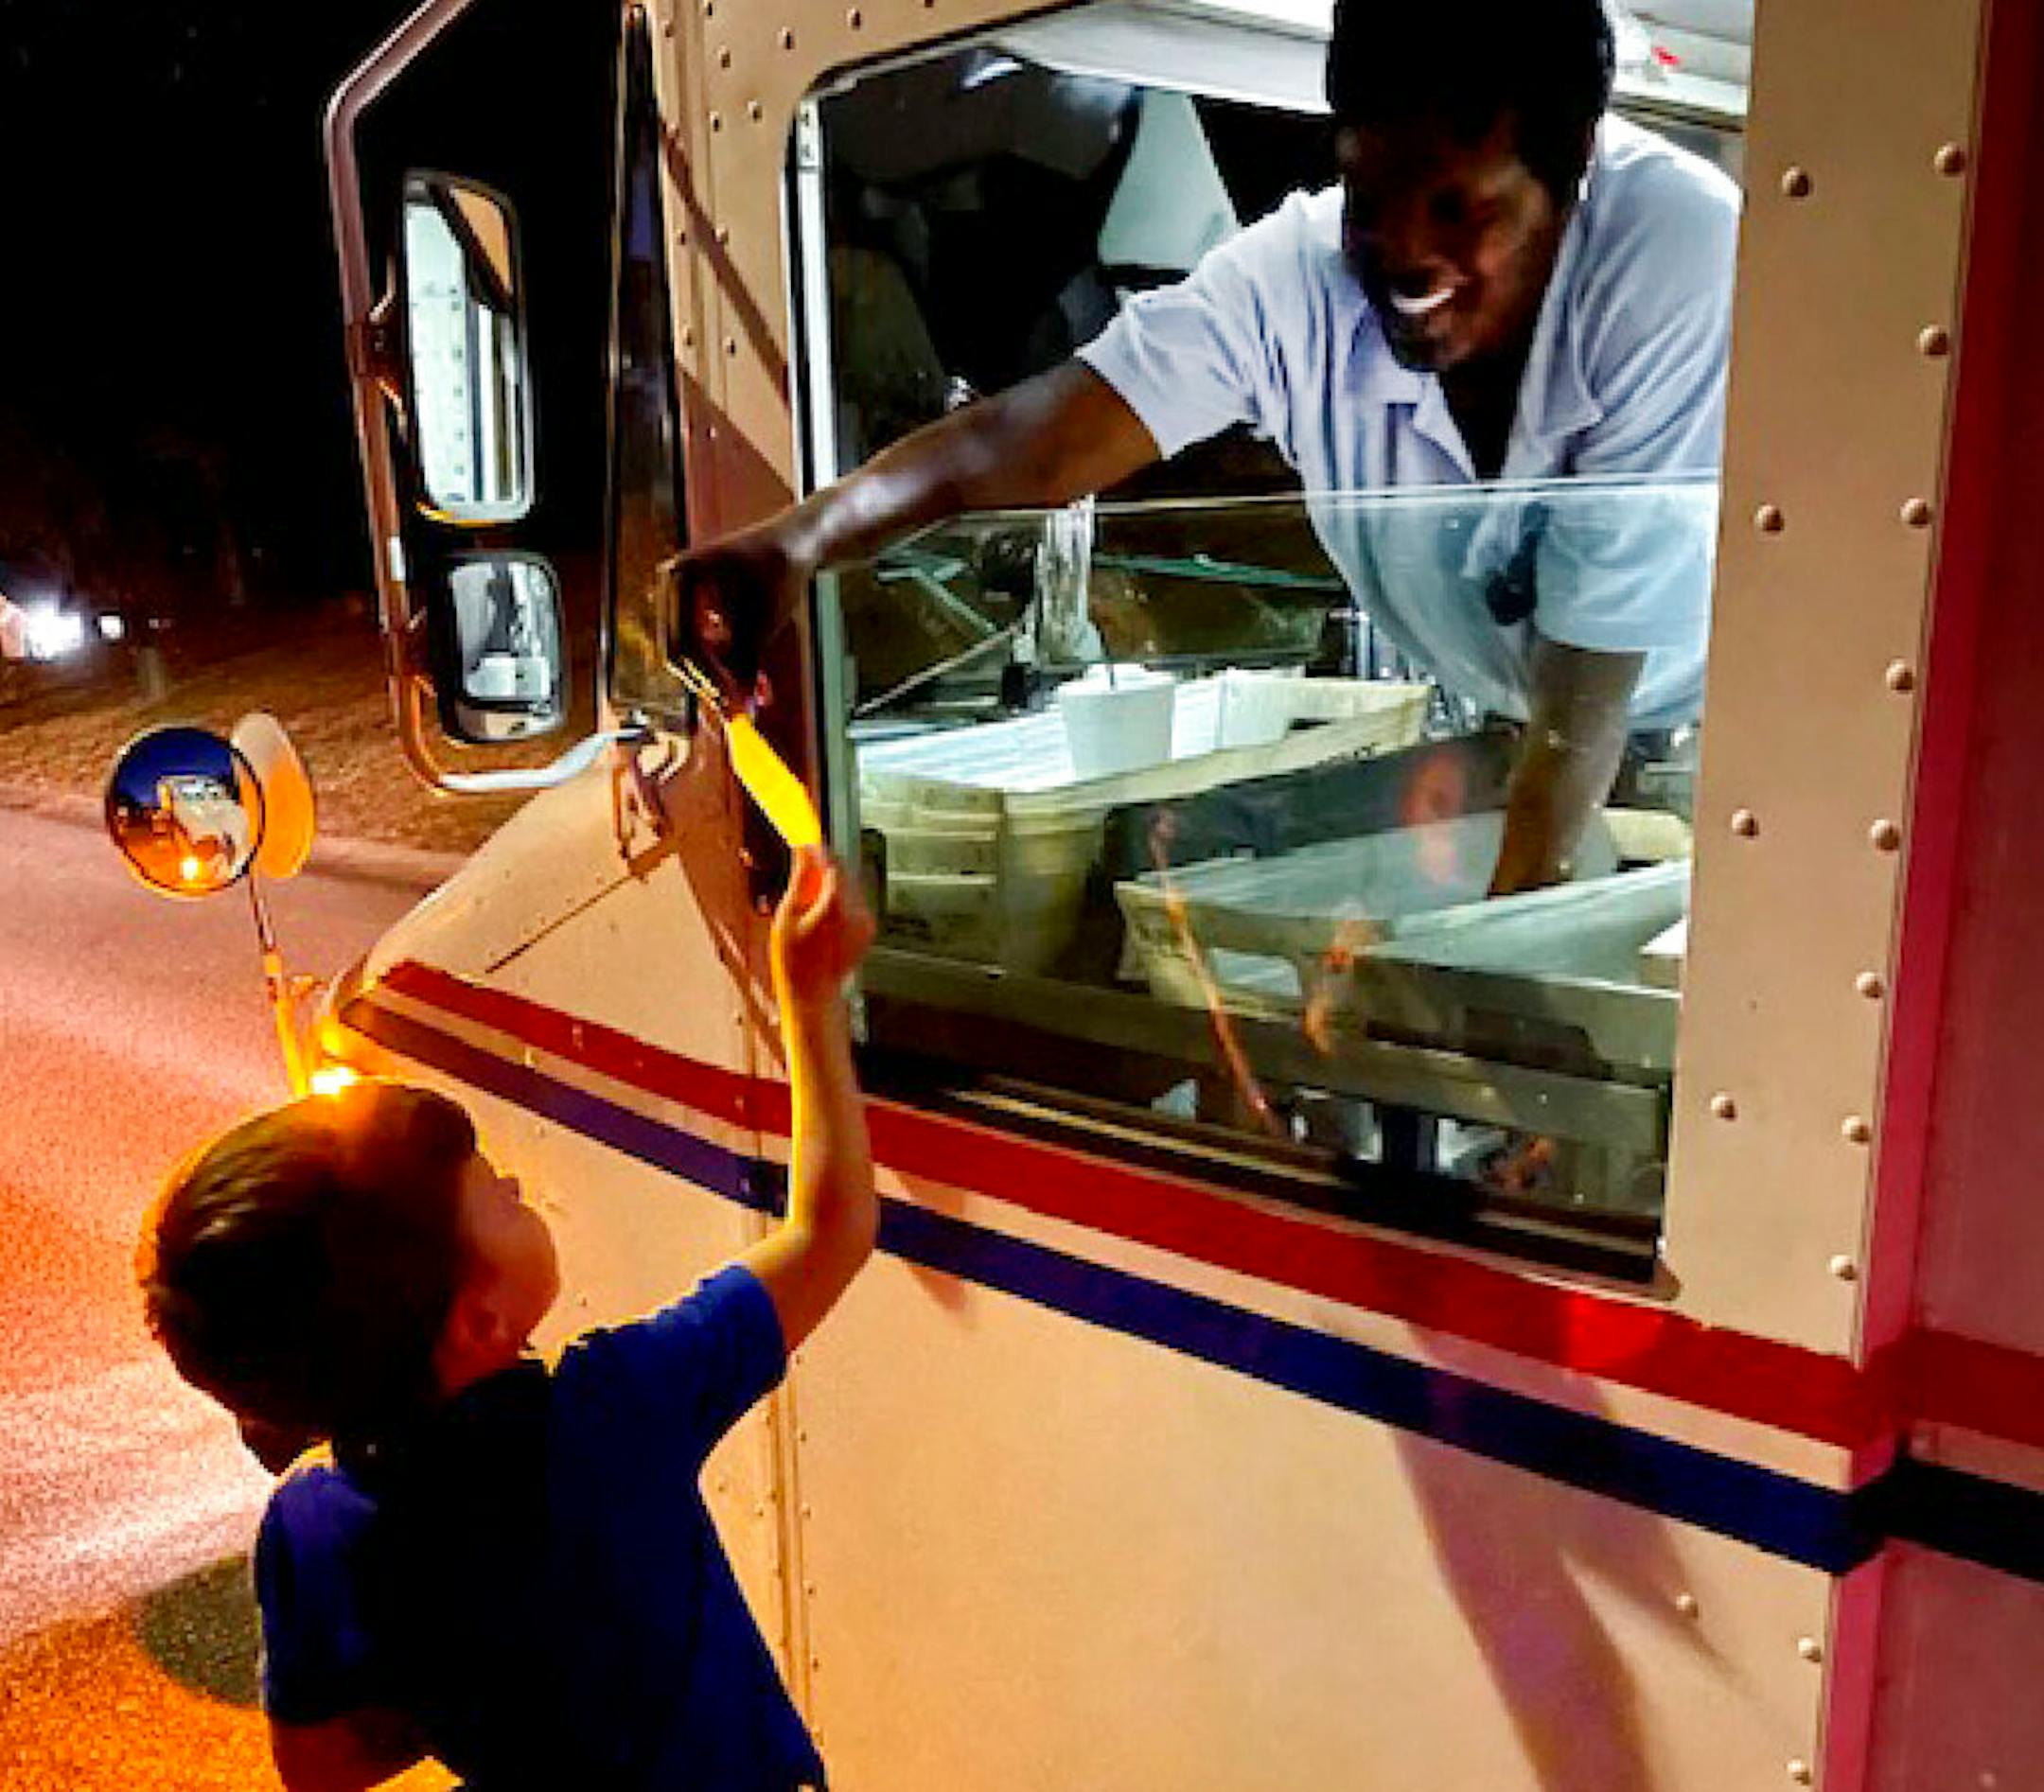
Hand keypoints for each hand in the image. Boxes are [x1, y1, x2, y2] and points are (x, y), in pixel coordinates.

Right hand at [667, 520, 815, 707]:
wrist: (799, 540)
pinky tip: (759, 685)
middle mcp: (674, 587)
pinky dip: (735, 664)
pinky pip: (713, 647)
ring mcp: (687, 598)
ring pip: (701, 654)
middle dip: (717, 683)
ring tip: (758, 696)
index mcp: (679, 579)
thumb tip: (741, 710)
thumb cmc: (779, 568)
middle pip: (685, 653)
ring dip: (729, 678)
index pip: (683, 644)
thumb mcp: (763, 622)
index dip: (708, 679)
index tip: (730, 705)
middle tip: (739, 711)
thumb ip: (746, 665)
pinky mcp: (705, 610)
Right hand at [771, 847, 874, 1008]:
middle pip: (844, 872)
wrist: (812, 993)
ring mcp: (865, 921)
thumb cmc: (795, 961)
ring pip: (850, 886)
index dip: (818, 850)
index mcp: (836, 905)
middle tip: (804, 867)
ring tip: (810, 902)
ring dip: (832, 884)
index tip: (806, 842)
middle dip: (825, 867)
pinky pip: (855, 903)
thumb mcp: (787, 914)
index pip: (833, 863)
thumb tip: (804, 852)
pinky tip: (821, 917)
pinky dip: (839, 900)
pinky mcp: (868, 929)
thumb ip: (800, 879)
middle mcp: (857, 911)